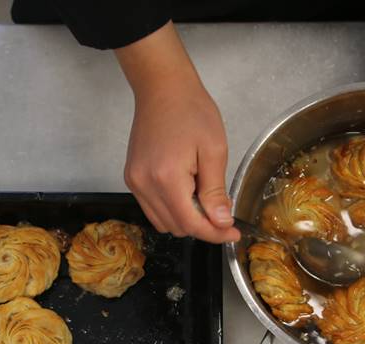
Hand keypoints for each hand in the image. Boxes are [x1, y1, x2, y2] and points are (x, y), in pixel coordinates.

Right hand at [115, 23, 239, 242]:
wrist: (162, 88)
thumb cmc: (191, 111)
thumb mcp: (214, 150)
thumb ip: (215, 191)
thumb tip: (221, 223)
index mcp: (167, 178)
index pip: (191, 223)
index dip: (215, 233)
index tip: (233, 233)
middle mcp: (144, 185)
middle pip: (176, 227)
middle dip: (203, 227)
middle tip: (223, 214)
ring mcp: (134, 182)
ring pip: (163, 222)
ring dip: (186, 220)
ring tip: (204, 198)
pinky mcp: (131, 178)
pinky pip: (152, 208)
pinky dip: (172, 209)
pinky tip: (187, 192)